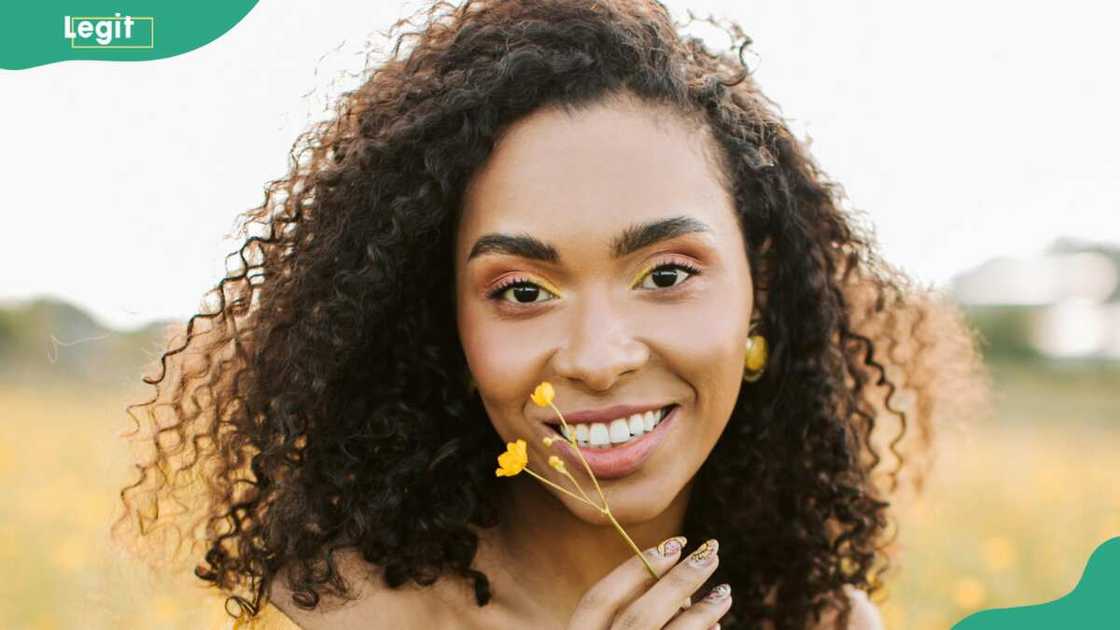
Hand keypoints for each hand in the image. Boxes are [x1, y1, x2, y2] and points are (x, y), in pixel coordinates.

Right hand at [567, 537, 730, 629]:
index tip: (674, 543)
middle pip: (638, 617)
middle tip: (709, 555)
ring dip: (701, 614)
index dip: (633, 569)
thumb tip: (673, 580)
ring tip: (724, 592)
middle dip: (677, 582)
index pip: (598, 600)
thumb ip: (624, 617)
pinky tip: (717, 629)